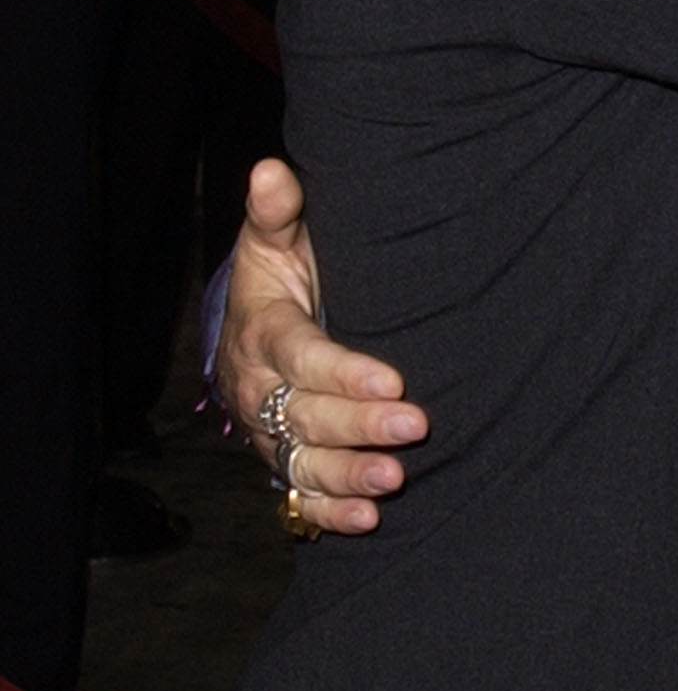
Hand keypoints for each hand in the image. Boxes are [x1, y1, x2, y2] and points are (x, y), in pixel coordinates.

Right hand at [219, 157, 426, 535]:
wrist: (249, 335)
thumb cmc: (277, 282)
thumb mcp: (273, 243)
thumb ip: (278, 212)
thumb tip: (272, 170)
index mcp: (264, 333)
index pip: (301, 355)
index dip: (343, 372)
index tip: (392, 382)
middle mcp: (263, 391)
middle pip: (306, 415)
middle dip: (359, 426)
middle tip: (414, 427)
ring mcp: (271, 433)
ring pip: (303, 462)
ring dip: (348, 475)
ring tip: (394, 479)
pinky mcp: (284, 463)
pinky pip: (299, 496)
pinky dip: (330, 513)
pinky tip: (368, 519)